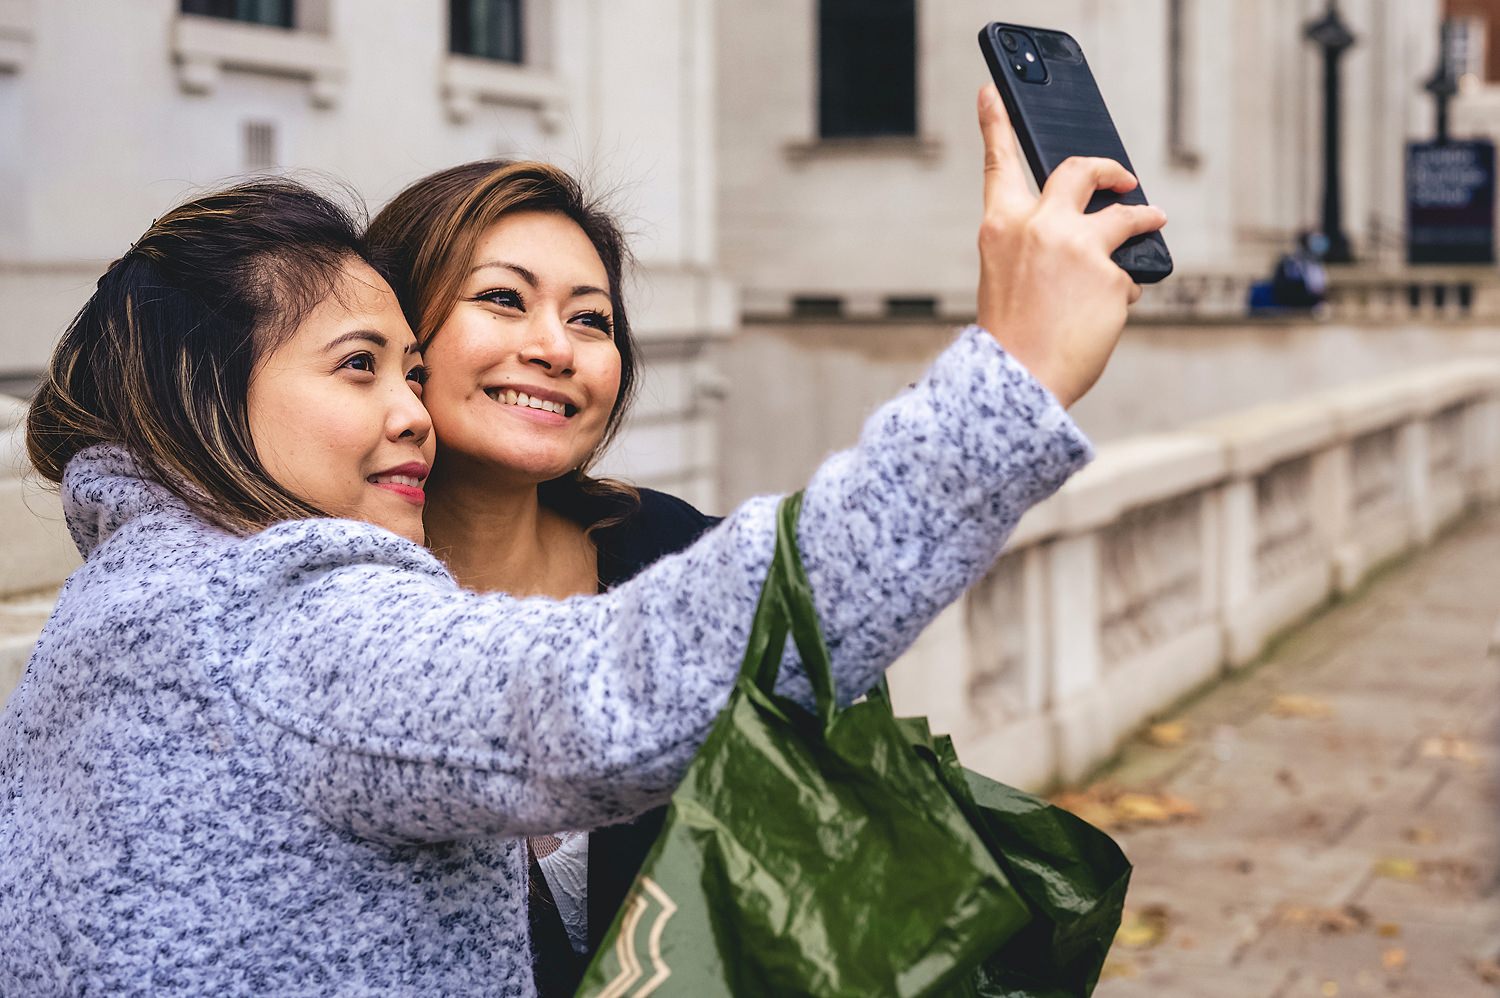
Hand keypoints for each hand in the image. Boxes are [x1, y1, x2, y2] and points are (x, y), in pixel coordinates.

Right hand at [973, 85, 1166, 407]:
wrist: (1018, 384)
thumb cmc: (1012, 338)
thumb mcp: (1007, 279)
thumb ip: (1036, 245)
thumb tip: (1091, 231)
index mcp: (1001, 227)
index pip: (999, 163)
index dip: (994, 123)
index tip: (992, 94)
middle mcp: (1040, 225)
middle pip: (1081, 170)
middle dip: (1108, 167)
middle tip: (1122, 177)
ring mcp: (1079, 246)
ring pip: (1125, 215)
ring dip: (1145, 217)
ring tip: (1155, 222)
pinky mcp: (1112, 274)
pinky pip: (1129, 274)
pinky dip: (1122, 293)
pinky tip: (1105, 315)